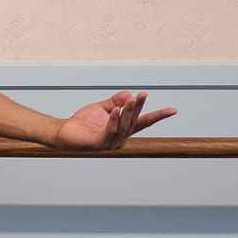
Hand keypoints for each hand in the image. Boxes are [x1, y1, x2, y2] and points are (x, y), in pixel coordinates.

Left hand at [50, 91, 176, 149]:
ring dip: (128, 112)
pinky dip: (113, 120)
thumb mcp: (103, 107)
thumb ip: (116, 101)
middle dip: (139, 108)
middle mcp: (120, 138)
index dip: (158, 116)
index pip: (144, 122)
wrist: (64, 131)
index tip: (173, 110)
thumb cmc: (84, 122)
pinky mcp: (98, 144)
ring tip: (131, 98)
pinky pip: (109, 131)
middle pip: (134, 121)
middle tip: (143, 94)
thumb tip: (129, 93)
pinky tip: (114, 110)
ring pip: (123, 126)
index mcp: (123, 129)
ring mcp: (110, 143)